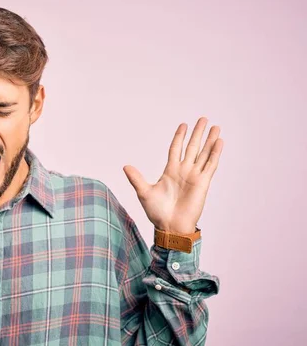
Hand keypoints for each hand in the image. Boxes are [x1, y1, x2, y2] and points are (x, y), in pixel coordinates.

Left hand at [122, 117, 223, 234]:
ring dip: (210, 141)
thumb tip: (125, 166)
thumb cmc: (157, 212)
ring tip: (215, 127)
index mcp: (170, 171)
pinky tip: (219, 142)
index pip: (176, 149)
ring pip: (203, 154)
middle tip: (203, 119)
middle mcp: (184, 171)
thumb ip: (136, 178)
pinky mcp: (203, 183)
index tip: (183, 125)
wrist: (170, 226)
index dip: (179, 137)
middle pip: (192, 147)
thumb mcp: (144, 192)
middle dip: (198, 133)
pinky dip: (215, 153)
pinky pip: (210, 165)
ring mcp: (194, 176)